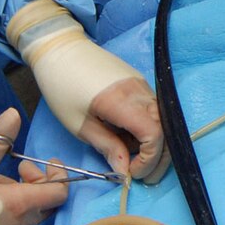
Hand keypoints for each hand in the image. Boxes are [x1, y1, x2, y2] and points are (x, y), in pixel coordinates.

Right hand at [0, 109, 69, 224]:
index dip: (59, 175)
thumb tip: (14, 115)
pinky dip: (9, 209)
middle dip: (39, 182)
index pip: (59, 193)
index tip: (45, 161)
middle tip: (19, 168)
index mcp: (19, 204)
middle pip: (46, 204)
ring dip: (22, 195)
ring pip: (28, 215)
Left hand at [8, 0, 169, 183]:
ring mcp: (142, 83)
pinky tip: (127, 134)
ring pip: (161, 119)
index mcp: (122, 101)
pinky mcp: (138, 80)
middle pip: (164, 129)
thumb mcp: (80, 125)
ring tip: (129, 154)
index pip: (154, 135)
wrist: (59, 50)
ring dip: (151, 142)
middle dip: (157, 156)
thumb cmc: (62, 88)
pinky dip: (146, 126)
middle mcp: (139, 91)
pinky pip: (152, 108)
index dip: (149, 159)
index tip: (133, 173)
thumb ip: (107, 147)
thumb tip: (125, 171)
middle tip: (141, 175)